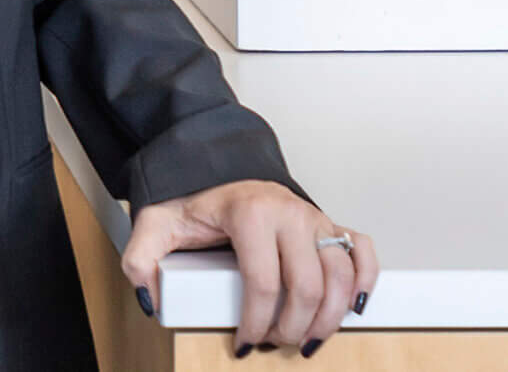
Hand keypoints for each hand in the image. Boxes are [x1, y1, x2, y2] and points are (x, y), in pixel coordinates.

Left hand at [120, 180, 376, 357]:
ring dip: (328, 318)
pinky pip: (361, 250)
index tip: (244, 343)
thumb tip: (152, 300)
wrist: (216, 164)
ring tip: (306, 339)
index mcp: (250, 213)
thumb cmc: (192, 199)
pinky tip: (355, 307)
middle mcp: (289, 213)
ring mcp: (313, 217)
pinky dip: (366, 280)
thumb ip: (141, 258)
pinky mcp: (328, 223)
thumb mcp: (156, 224)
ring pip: (339, 277)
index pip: (263, 284)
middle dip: (290, 328)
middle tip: (272, 343)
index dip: (256, 323)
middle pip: (305, 287)